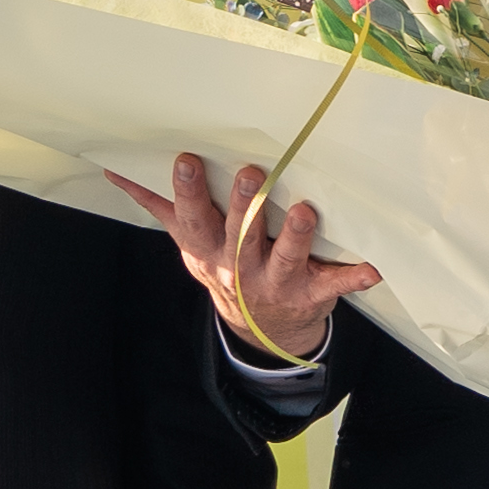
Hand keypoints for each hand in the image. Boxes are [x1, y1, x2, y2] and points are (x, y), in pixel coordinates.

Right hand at [111, 151, 384, 362]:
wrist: (261, 329)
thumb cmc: (225, 265)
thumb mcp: (189, 241)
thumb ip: (158, 205)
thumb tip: (115, 171)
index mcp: (209, 249)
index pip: (194, 218)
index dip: (188, 192)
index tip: (187, 159)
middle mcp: (241, 266)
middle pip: (240, 236)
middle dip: (243, 206)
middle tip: (251, 174)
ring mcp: (278, 282)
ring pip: (286, 258)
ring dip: (297, 236)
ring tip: (306, 211)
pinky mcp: (313, 294)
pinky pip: (336, 285)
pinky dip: (355, 277)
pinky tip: (374, 267)